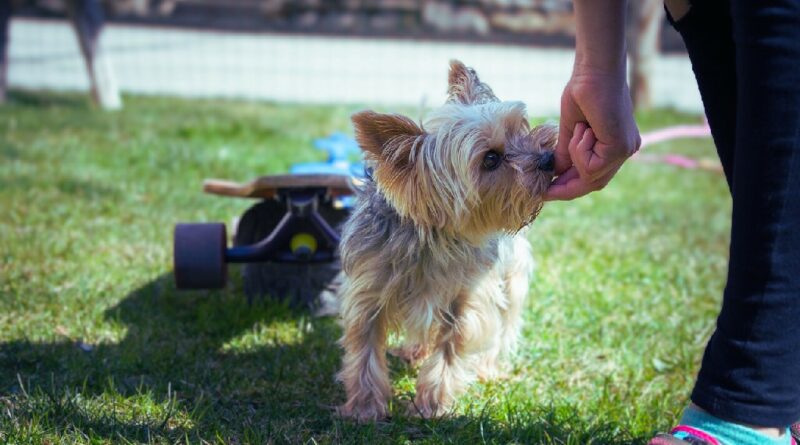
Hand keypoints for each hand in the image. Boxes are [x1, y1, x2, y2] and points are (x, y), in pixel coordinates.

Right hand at [545, 72, 640, 200]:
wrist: (594, 69)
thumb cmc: (583, 90)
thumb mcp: (571, 129)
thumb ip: (565, 153)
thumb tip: (554, 174)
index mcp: (616, 145)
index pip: (593, 176)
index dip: (569, 187)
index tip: (546, 191)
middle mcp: (625, 150)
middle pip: (595, 183)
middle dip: (567, 187)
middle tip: (544, 190)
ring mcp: (625, 150)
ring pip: (591, 176)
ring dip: (574, 157)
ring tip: (576, 130)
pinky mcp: (620, 147)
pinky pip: (591, 165)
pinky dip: (579, 150)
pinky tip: (584, 128)